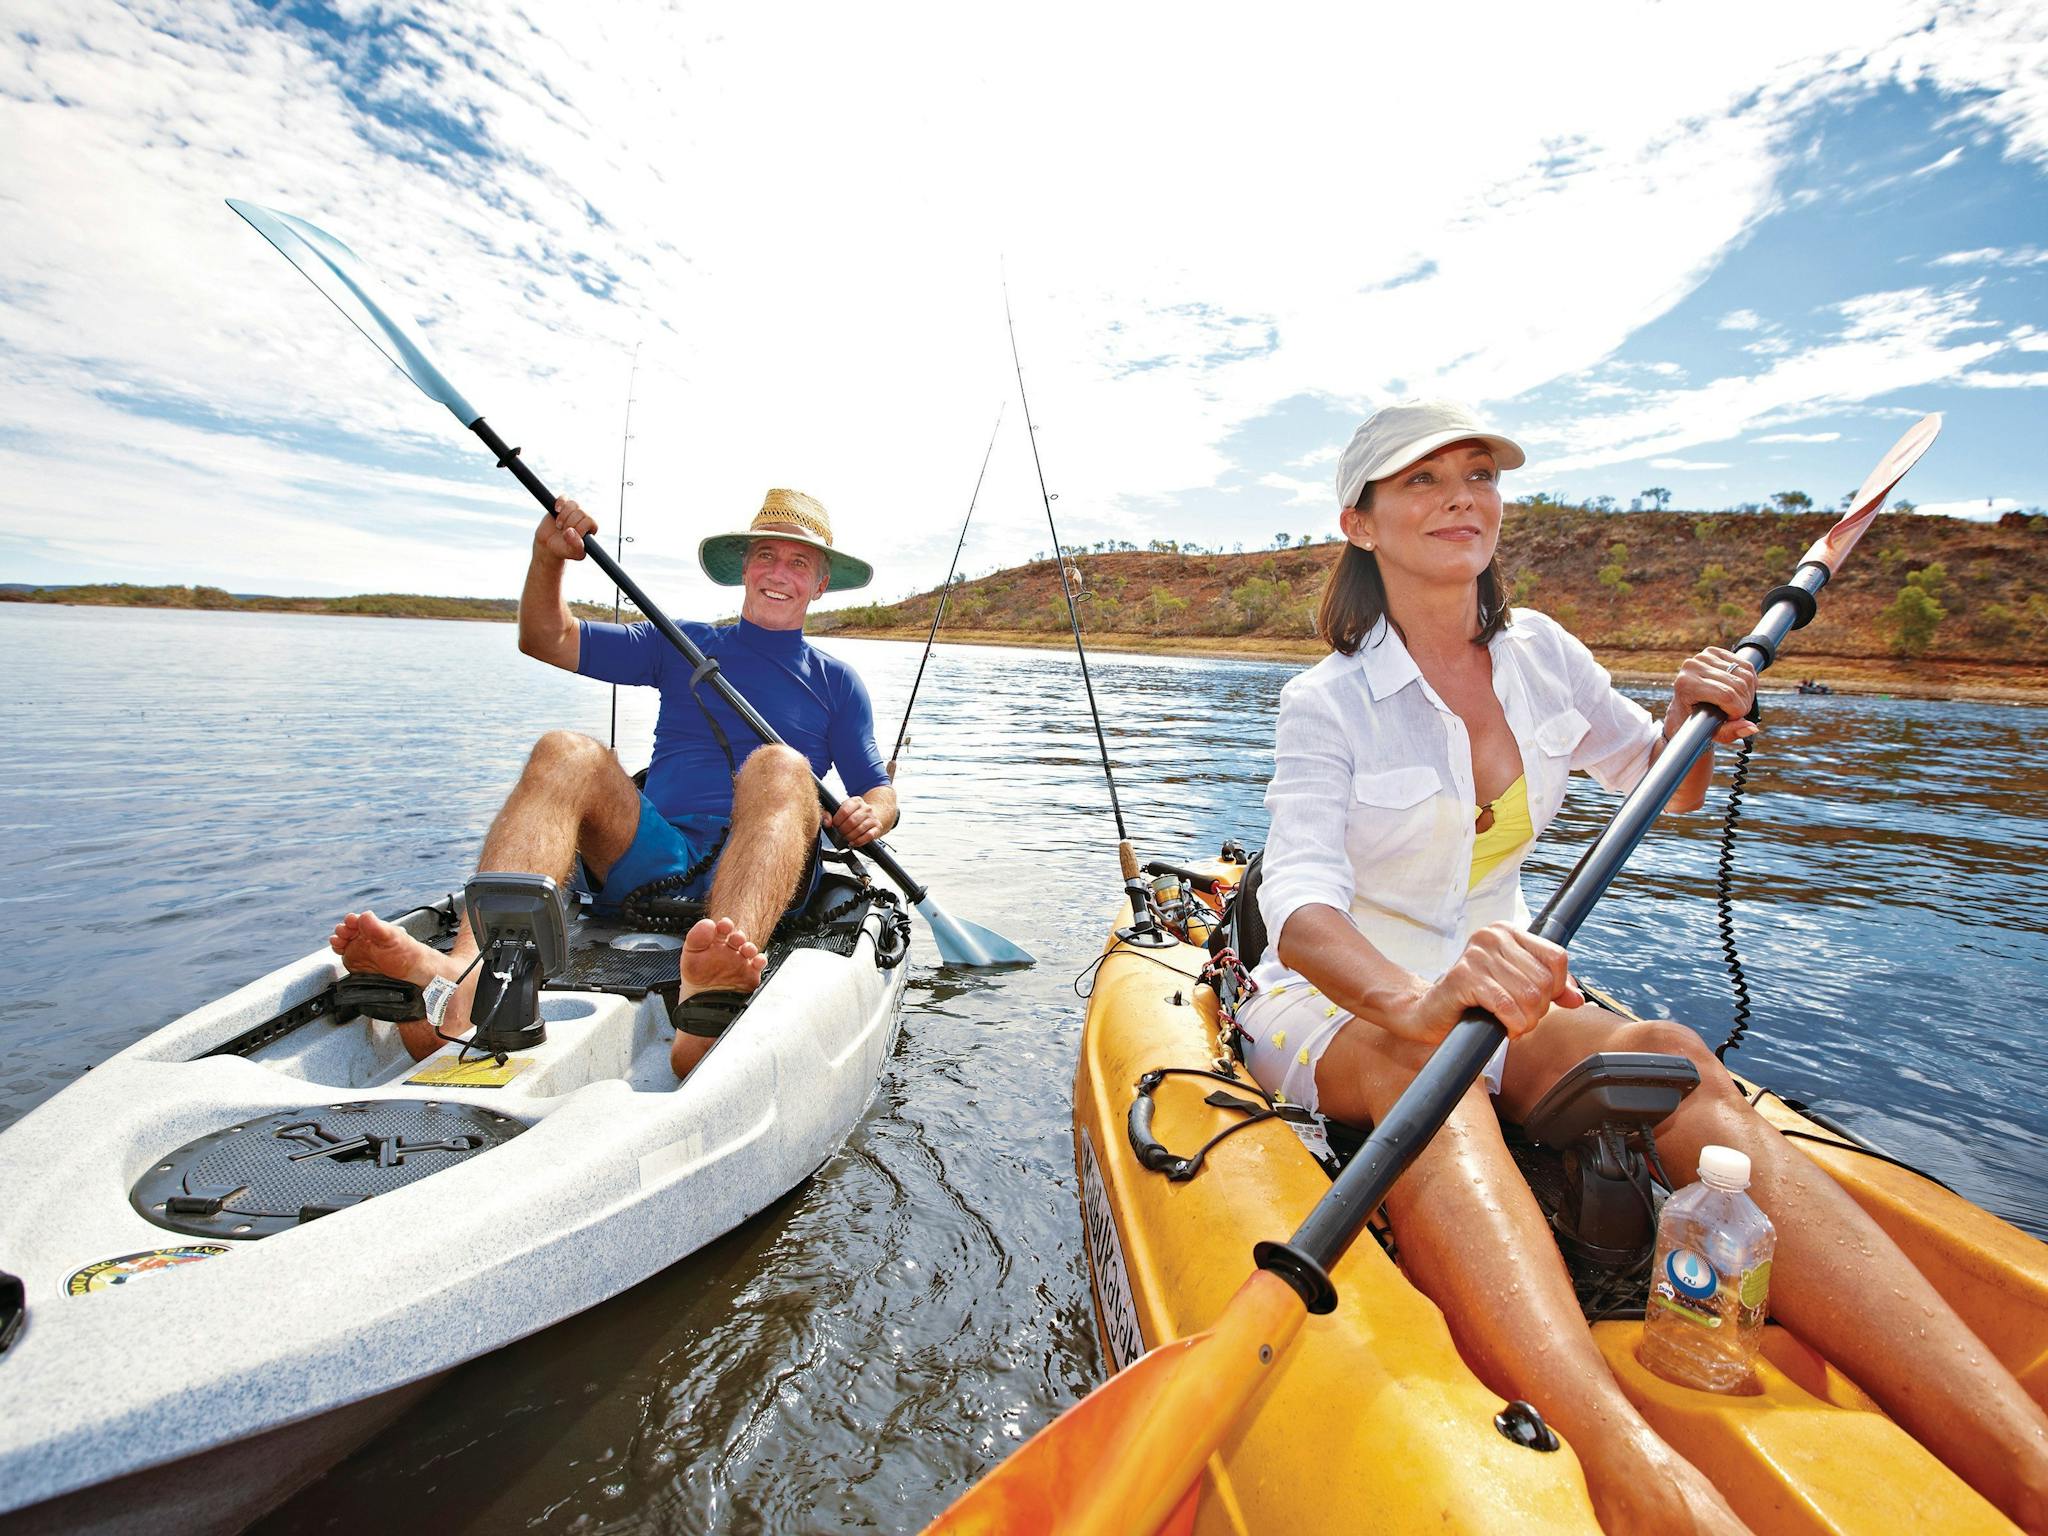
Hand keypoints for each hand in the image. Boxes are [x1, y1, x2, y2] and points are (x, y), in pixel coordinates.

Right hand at [535, 496, 595, 562]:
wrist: (548, 545)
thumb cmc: (564, 550)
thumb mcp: (572, 553)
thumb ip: (576, 546)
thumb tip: (570, 531)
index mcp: (590, 528)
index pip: (590, 521)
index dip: (579, 528)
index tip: (570, 535)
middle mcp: (584, 517)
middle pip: (581, 512)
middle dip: (570, 523)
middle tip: (563, 532)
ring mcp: (573, 511)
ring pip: (573, 504)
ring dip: (564, 516)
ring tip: (559, 526)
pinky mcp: (562, 506)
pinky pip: (565, 497)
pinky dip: (561, 502)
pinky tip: (557, 510)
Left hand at [829, 795, 881, 846]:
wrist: (875, 814)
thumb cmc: (854, 814)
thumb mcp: (842, 810)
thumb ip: (829, 814)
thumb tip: (826, 822)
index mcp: (855, 801)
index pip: (844, 811)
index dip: (837, 821)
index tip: (835, 825)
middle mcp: (866, 808)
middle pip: (851, 821)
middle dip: (843, 830)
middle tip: (840, 832)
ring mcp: (873, 818)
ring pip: (859, 829)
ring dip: (850, 836)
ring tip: (846, 837)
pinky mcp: (877, 827)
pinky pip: (868, 836)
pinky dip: (858, 841)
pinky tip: (853, 842)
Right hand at [1405, 923, 1583, 1043]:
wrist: (1431, 1012)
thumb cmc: (1474, 999)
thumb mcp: (1516, 987)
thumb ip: (1549, 988)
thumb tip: (1577, 999)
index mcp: (1507, 932)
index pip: (1556, 957)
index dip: (1557, 987)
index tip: (1542, 1002)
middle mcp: (1492, 936)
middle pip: (1543, 981)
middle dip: (1538, 1010)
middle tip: (1521, 1018)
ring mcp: (1476, 954)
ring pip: (1528, 995)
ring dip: (1525, 1021)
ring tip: (1512, 1023)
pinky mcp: (1462, 976)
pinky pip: (1506, 1005)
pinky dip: (1511, 1024)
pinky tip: (1503, 1027)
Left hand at [1665, 646, 1758, 745]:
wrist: (1683, 708)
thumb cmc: (1693, 722)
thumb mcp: (1707, 733)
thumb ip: (1729, 732)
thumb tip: (1752, 728)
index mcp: (1685, 684)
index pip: (1726, 695)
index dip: (1737, 710)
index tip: (1732, 719)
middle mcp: (1692, 666)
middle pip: (1738, 685)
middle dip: (1744, 704)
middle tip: (1736, 713)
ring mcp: (1703, 656)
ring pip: (1745, 676)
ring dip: (1749, 694)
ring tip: (1738, 704)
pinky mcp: (1715, 652)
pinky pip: (1746, 666)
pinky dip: (1751, 682)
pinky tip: (1742, 691)